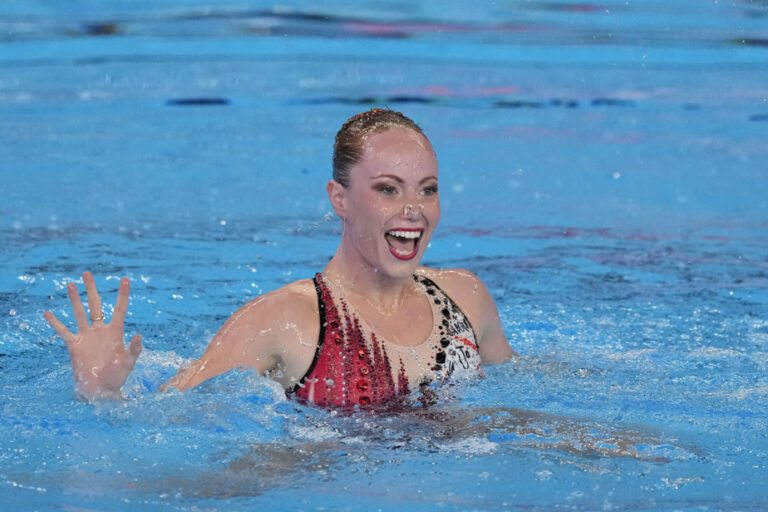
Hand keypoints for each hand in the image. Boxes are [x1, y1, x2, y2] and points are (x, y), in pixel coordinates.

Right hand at [44, 271, 142, 399]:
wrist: (101, 390)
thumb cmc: (117, 377)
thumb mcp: (128, 363)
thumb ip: (134, 350)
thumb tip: (139, 336)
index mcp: (116, 332)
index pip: (120, 308)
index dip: (122, 294)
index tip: (125, 278)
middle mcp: (100, 330)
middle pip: (96, 305)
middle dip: (92, 290)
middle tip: (87, 273)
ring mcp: (86, 336)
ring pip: (80, 313)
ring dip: (75, 300)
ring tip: (70, 285)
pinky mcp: (74, 345)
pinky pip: (63, 331)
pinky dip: (55, 323)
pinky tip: (48, 312)